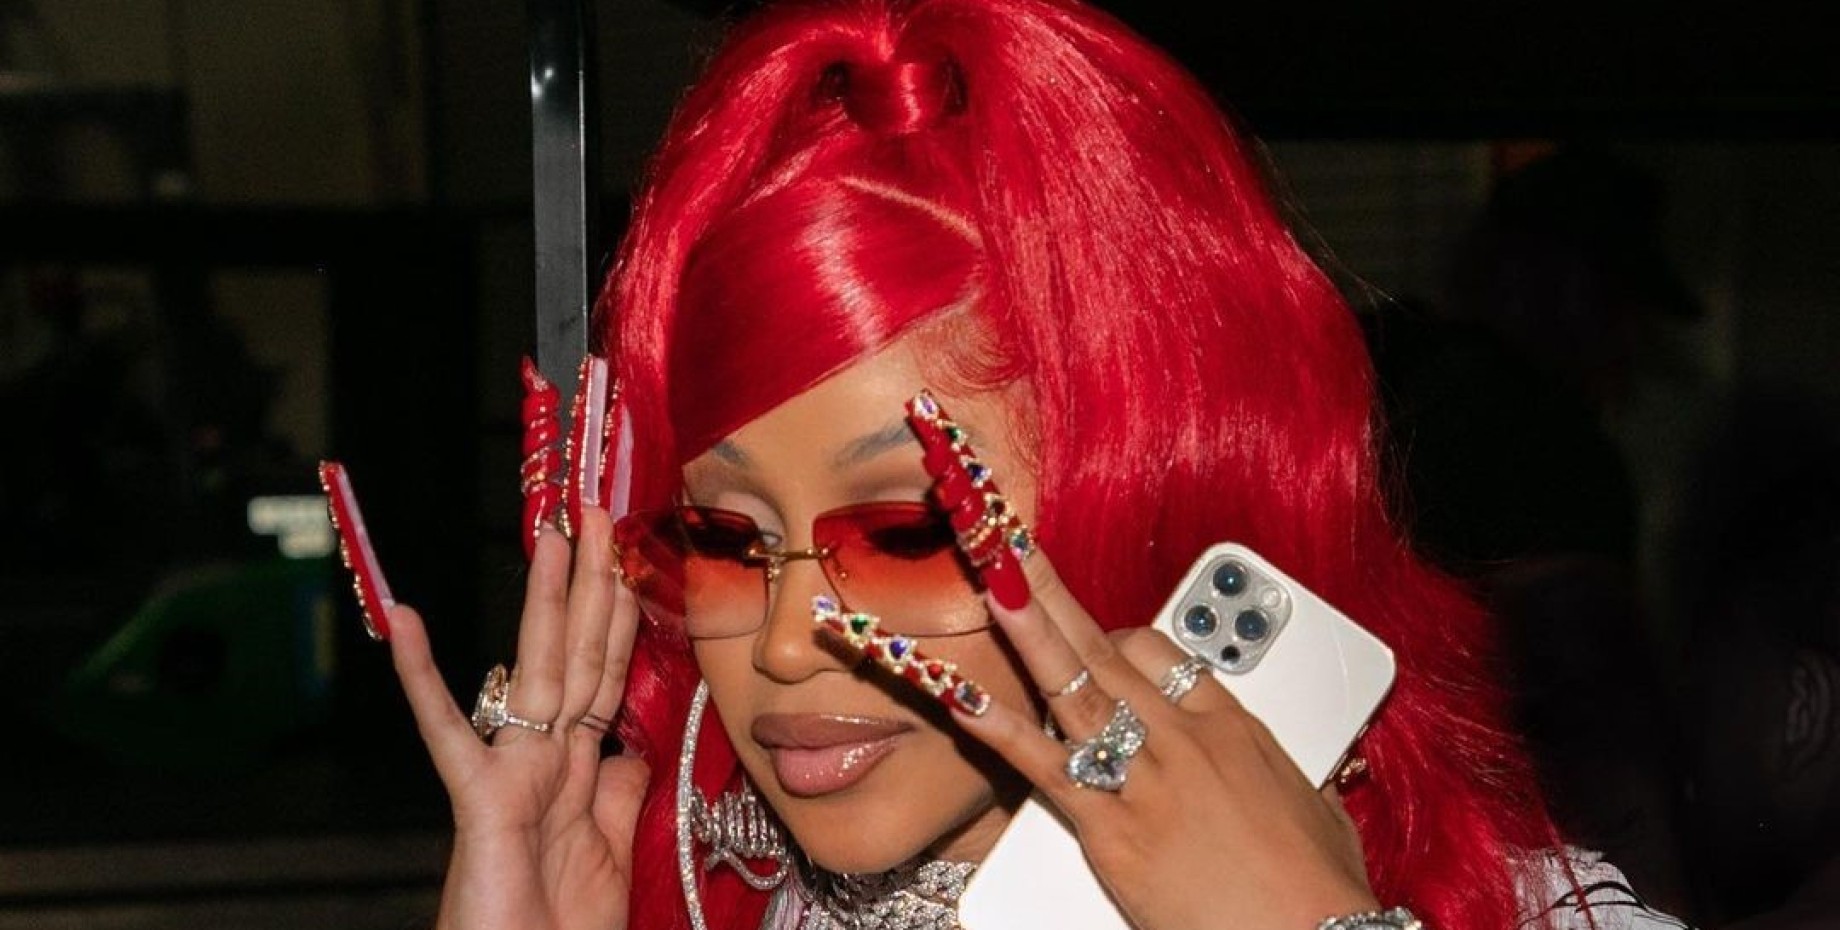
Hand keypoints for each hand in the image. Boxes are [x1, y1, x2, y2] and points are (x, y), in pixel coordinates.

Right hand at [387, 506, 645, 929]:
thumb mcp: (609, 852)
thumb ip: (616, 794)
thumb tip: (626, 748)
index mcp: (576, 773)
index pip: (604, 674)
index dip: (618, 614)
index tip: (628, 553)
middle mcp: (542, 762)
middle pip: (577, 656)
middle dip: (594, 583)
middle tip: (599, 511)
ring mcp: (509, 777)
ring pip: (535, 672)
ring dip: (545, 601)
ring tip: (549, 533)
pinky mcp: (478, 804)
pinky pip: (448, 733)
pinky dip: (423, 677)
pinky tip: (405, 620)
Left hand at [952, 551, 1378, 929]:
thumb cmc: (1320, 891)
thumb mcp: (1315, 809)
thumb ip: (1286, 774)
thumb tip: (1287, 770)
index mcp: (1235, 728)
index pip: (1164, 652)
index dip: (1119, 637)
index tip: (1096, 636)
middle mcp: (1186, 741)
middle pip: (1109, 649)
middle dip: (1057, 595)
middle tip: (1014, 549)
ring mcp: (1146, 780)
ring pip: (1075, 688)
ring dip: (1029, 630)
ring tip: (994, 583)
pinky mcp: (1114, 831)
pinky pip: (1046, 768)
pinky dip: (1001, 732)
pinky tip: (964, 701)